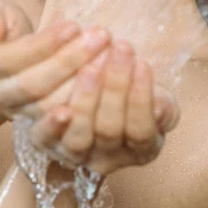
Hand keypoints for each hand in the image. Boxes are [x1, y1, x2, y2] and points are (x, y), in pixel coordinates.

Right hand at [0, 0, 110, 116]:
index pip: (9, 58)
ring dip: (81, 82)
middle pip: (31, 84)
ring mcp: (11, 111)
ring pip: (47, 105)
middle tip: (101, 37)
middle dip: (69, 60)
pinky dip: (83, 105)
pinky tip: (105, 91)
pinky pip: (59, 123)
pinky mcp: (32, 124)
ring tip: (108, 56)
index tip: (74, 25)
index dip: (43, 44)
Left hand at [28, 39, 179, 174]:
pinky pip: (46, 138)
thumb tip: (159, 107)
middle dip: (115, 86)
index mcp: (141, 149)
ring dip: (86, 98)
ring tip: (92, 64)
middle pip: (109, 129)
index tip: (142, 63)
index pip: (141, 131)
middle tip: (119, 48)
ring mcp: (74, 153)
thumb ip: (161, 103)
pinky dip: (52, 124)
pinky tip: (60, 109)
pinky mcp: (46, 141)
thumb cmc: (128, 88)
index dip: (141, 99)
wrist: (94, 83)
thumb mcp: (152, 94)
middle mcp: (107, 159)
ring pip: (79, 135)